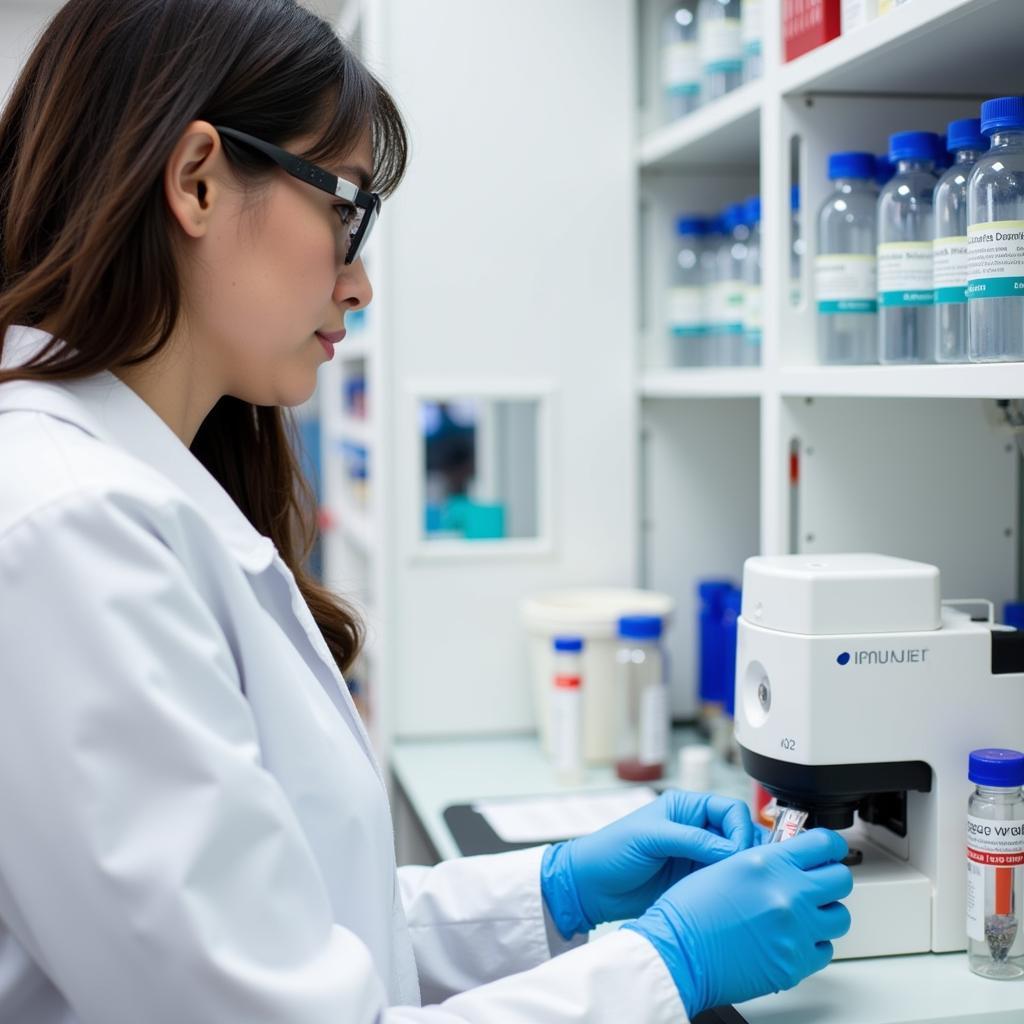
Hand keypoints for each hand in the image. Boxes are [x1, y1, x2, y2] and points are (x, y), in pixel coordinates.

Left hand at [540, 789, 755, 938]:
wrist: (591, 887)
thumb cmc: (611, 851)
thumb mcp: (651, 838)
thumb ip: (692, 841)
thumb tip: (731, 848)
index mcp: (685, 808)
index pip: (729, 810)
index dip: (739, 828)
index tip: (738, 851)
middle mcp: (695, 829)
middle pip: (737, 834)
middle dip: (745, 849)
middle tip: (744, 870)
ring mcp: (695, 856)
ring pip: (733, 859)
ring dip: (738, 869)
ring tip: (739, 883)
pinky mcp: (693, 880)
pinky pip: (721, 880)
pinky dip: (729, 885)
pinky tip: (729, 894)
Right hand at [624, 829, 852, 1016]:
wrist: (678, 953)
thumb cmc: (689, 911)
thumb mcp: (725, 866)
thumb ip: (765, 861)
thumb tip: (788, 859)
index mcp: (768, 864)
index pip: (824, 844)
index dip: (830, 845)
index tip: (829, 850)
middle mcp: (788, 895)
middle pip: (840, 879)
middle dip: (830, 877)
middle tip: (816, 882)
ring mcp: (796, 931)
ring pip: (840, 916)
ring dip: (825, 912)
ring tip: (804, 914)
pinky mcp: (796, 963)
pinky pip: (825, 949)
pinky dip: (814, 943)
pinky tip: (792, 938)